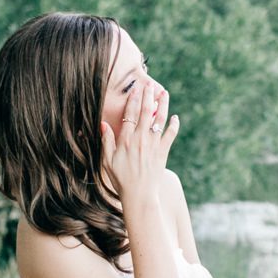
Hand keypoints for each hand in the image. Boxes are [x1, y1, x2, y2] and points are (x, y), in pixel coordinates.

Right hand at [100, 78, 178, 205]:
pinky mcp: (163, 151)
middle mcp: (141, 139)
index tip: (136, 88)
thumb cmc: (121, 178)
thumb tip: (103, 124)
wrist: (139, 194)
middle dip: (148, 96)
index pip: (130, 114)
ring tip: (164, 93)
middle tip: (150, 84)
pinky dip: (174, 125)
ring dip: (163, 105)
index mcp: (126, 140)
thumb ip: (106, 141)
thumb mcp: (108, 161)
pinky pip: (170, 134)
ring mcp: (154, 144)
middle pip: (146, 112)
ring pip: (160, 119)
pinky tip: (175, 117)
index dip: (133, 100)